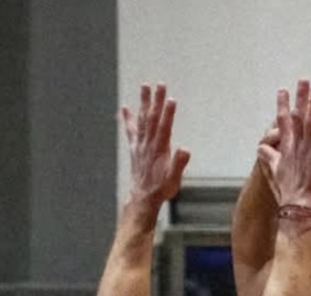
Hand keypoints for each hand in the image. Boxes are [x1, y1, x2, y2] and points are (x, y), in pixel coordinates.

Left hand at [122, 83, 190, 208]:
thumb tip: (185, 149)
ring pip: (142, 119)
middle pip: (152, 118)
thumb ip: (179, 164)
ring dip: (144, 102)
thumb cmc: (161, 189)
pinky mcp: (136, 148)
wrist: (143, 197)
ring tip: (144, 86)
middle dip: (156, 100)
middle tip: (159, 84)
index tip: (171, 99)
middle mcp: (148, 144)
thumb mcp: (174, 179)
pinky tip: (125, 108)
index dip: (168, 113)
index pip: (164, 127)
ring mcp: (140, 144)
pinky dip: (128, 118)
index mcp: (159, 149)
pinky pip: (131, 130)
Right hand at [256, 80, 310, 207]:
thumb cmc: (287, 190)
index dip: (282, 104)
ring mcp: (306, 148)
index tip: (282, 90)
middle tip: (303, 80)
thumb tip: (260, 149)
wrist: (295, 202)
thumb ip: (269, 157)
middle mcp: (294, 143)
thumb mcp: (274, 170)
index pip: (282, 120)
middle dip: (299, 97)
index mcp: (285, 146)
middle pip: (296, 115)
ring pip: (310, 121)